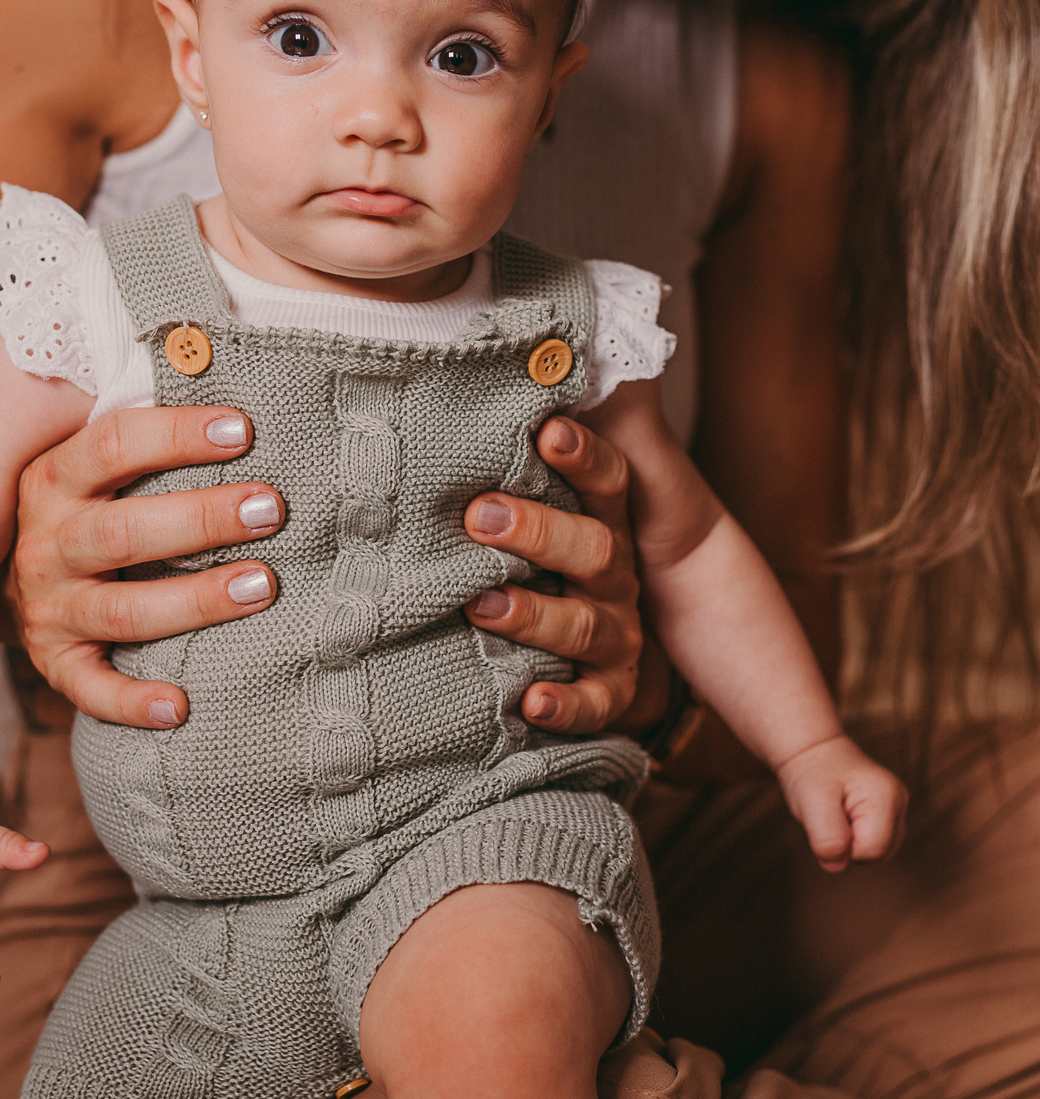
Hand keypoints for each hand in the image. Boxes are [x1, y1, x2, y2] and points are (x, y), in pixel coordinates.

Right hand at [6, 405, 283, 728]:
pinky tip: (182, 705)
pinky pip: (92, 689)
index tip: (243, 429)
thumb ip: (145, 428)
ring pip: (121, 608)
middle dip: (201, 518)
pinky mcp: (57, 662)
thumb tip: (216, 357)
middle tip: (271, 508)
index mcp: (55, 479)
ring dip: (193, 599)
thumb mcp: (93, 460)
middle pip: (124, 530)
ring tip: (262, 585)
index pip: (111, 445)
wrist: (8, 576)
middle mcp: (46, 542)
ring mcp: (49, 606)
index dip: (175, 435)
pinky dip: (134, 703)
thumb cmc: (91, 503)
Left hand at [463, 416, 642, 735]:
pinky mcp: (612, 693)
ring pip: (586, 625)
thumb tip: (487, 393)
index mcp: (604, 526)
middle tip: (481, 516)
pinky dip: (564, 705)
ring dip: (534, 615)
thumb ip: (524, 476)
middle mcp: (616, 578)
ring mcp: (617, 636)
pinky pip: (594, 704)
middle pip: (596, 548)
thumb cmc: (553, 573)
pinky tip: (531, 702)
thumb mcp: (553, 520)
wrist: (608, 666)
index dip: (584, 456)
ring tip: (483, 605)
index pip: (609, 482)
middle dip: (539, 532)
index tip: (548, 430)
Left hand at [775, 735, 907, 871]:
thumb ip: (827, 838)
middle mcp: (900, 802)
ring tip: (837, 814)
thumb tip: (836, 865)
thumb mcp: (812, 802)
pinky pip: (873, 845)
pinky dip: (854, 838)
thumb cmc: (812, 773)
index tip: (827, 818)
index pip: (872, 850)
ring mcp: (897, 809)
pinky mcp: (889, 815)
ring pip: (878, 854)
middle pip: (879, 856)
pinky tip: (843, 817)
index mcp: (886, 797)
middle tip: (830, 815)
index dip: (843, 845)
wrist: (812, 751)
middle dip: (848, 846)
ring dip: (851, 843)